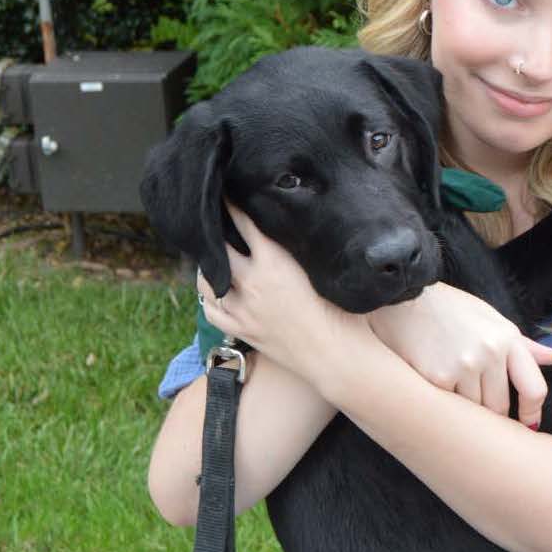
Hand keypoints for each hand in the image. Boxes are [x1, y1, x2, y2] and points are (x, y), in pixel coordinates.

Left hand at [197, 203, 362, 381]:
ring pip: (209, 280)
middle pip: (221, 248)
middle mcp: (253, 283)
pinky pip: (212, 310)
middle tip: (212, 220)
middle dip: (215, 232)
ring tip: (212, 256)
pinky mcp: (242, 331)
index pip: (245, 224)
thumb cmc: (343, 313)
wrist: (336, 357)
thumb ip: (303, 252)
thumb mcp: (324, 272)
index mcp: (275, 263)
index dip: (233, 206)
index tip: (227, 193)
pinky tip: (214, 291)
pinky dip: (210, 298)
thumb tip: (301, 231)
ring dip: (209, 265)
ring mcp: (244, 309)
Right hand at [368, 283, 551, 427]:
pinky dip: (444, 403)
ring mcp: (463, 366)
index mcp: (507, 337)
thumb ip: (520, 344)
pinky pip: (450, 407)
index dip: (533, 412)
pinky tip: (434, 386)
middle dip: (492, 411)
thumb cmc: (448, 308)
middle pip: (501, 406)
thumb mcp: (489, 317)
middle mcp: (489, 353)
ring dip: (466, 408)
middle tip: (476, 403)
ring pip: (475, 411)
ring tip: (451, 388)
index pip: (534, 388)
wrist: (403, 297)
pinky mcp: (437, 378)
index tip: (529, 423)